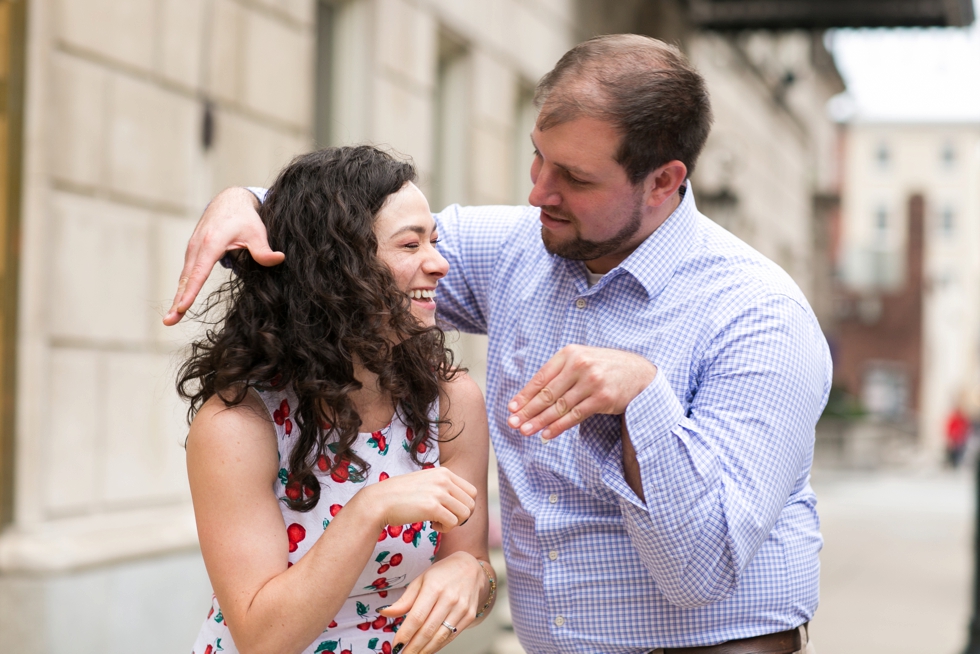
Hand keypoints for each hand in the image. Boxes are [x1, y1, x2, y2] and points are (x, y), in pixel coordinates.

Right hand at [163, 187, 283, 325]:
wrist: (229, 200)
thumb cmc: (244, 217)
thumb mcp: (257, 232)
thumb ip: (264, 249)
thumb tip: (279, 259)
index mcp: (211, 243)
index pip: (198, 272)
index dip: (190, 291)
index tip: (182, 307)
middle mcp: (197, 246)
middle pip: (186, 278)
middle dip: (177, 301)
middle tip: (169, 321)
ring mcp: (193, 248)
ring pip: (184, 277)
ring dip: (178, 297)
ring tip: (172, 318)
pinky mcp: (193, 251)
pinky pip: (186, 272)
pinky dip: (182, 287)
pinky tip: (180, 302)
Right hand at [367, 467, 476, 532]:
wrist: (379, 501)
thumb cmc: (401, 495)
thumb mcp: (426, 482)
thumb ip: (443, 486)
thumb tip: (461, 501)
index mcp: (444, 472)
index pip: (472, 492)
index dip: (464, 506)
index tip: (449, 511)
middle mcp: (444, 479)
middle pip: (471, 504)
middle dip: (461, 516)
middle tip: (444, 519)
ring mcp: (439, 492)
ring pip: (465, 514)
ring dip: (454, 523)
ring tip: (437, 522)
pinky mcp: (432, 507)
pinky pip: (453, 523)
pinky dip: (445, 529)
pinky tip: (432, 525)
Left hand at [379, 552, 487, 653]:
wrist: (470, 568)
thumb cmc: (441, 574)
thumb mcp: (420, 581)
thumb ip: (404, 600)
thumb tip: (384, 613)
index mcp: (434, 587)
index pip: (417, 617)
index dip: (405, 634)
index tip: (396, 646)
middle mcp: (449, 598)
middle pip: (428, 630)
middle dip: (413, 647)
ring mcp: (461, 608)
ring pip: (440, 636)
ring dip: (425, 650)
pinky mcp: (469, 616)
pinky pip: (451, 636)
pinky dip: (438, 646)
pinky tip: (428, 649)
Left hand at [507, 344, 656, 439]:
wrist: (638, 373)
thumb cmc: (604, 367)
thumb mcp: (581, 359)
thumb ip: (559, 373)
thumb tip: (531, 395)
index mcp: (570, 353)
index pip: (541, 377)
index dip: (525, 394)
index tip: (512, 408)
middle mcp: (580, 365)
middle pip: (547, 393)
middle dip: (528, 410)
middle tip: (513, 423)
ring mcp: (592, 382)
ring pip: (559, 406)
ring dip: (540, 421)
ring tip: (525, 431)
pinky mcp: (602, 399)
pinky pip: (575, 416)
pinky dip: (559, 427)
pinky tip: (547, 434)